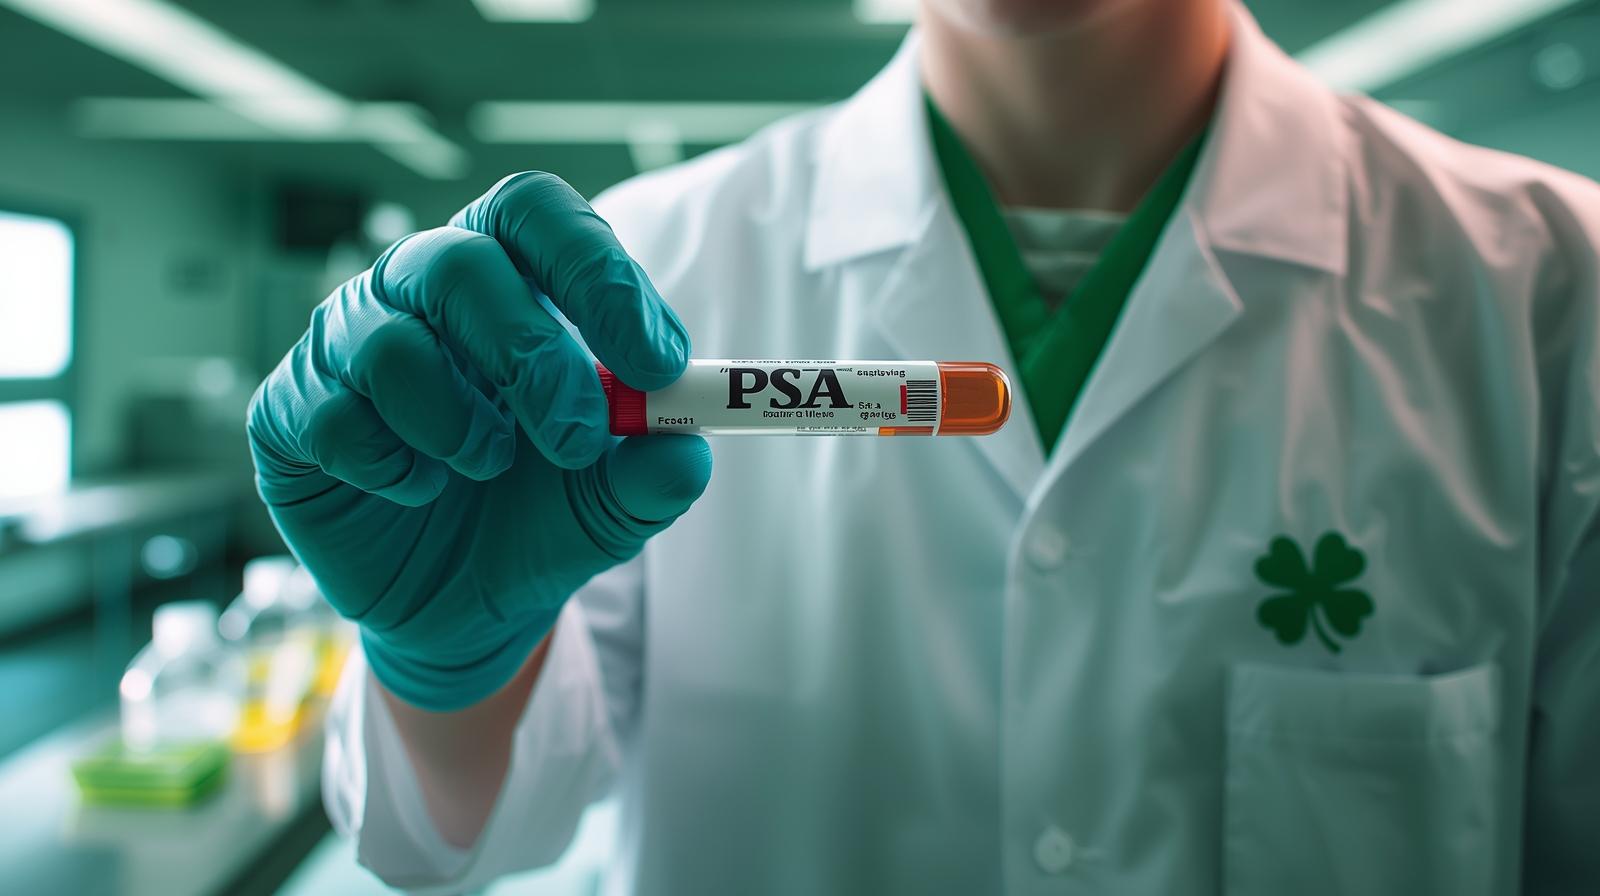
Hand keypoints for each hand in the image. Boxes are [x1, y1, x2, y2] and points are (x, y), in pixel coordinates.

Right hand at [247, 172, 710, 711]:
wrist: (459, 608)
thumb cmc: (539, 519)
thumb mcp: (612, 505)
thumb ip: (652, 473)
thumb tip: (687, 451)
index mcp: (507, 279)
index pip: (537, 216)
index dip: (596, 274)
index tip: (657, 362)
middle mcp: (417, 291)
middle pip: (459, 260)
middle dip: (531, 352)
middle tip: (579, 437)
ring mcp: (344, 346)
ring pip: (388, 343)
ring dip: (459, 422)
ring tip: (488, 468)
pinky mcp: (289, 413)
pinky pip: (330, 419)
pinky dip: (392, 467)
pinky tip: (418, 492)